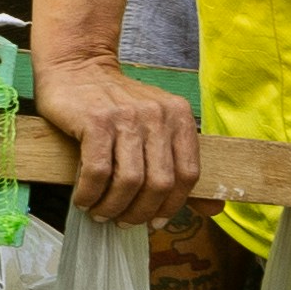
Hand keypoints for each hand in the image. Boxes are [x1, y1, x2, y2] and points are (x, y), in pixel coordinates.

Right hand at [38, 52, 199, 224]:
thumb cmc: (115, 104)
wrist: (76, 67)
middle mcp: (157, 115)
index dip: (173, 205)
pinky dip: (90, 193)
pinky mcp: (95, 120)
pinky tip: (83, 200)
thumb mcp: (156, 127)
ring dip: (113, 207)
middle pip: (160, 183)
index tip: (155, 221)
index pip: (188, 174)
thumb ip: (181, 165)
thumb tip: (214, 210)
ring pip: (130, 181)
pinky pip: (97, 171)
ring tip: (100, 213)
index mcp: (179, 116)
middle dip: (140, 212)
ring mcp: (126, 117)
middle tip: (123, 222)